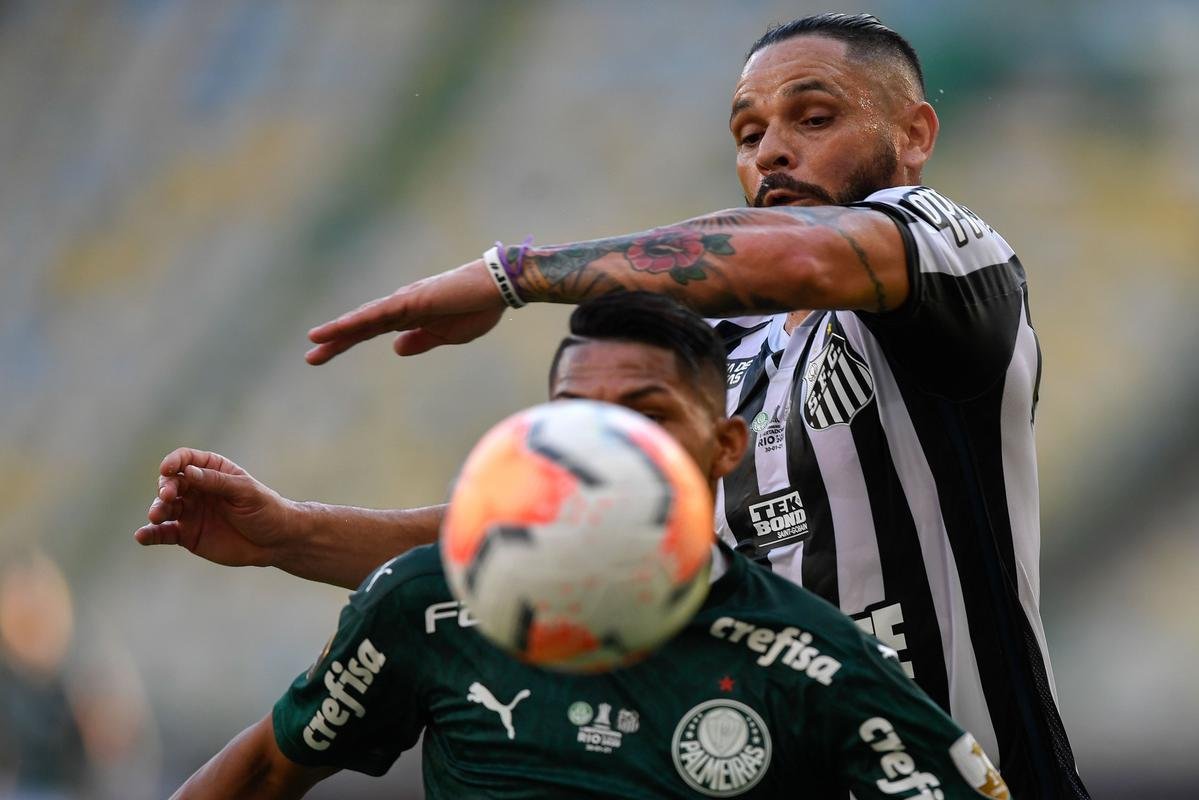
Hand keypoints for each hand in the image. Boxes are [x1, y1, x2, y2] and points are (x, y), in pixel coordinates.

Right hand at [134, 449, 295, 568]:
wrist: (276, 541)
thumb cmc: (265, 510)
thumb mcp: (245, 492)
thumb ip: (217, 482)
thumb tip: (188, 472)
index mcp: (213, 471)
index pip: (186, 460)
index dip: (175, 462)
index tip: (168, 468)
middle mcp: (197, 489)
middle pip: (171, 483)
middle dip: (165, 487)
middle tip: (167, 497)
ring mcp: (190, 512)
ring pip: (164, 507)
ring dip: (156, 510)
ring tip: (156, 516)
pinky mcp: (187, 535)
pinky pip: (164, 533)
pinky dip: (151, 534)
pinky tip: (142, 536)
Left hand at [305, 260, 505, 364]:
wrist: (499, 288)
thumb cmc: (478, 307)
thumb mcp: (448, 335)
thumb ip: (421, 340)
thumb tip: (396, 348)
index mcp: (409, 316)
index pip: (371, 331)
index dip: (347, 341)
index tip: (323, 355)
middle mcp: (401, 306)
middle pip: (362, 325)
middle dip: (336, 340)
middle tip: (310, 357)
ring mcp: (404, 302)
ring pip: (365, 319)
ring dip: (339, 330)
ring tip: (314, 342)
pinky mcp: (412, 301)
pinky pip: (379, 314)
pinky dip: (357, 322)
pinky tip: (339, 329)